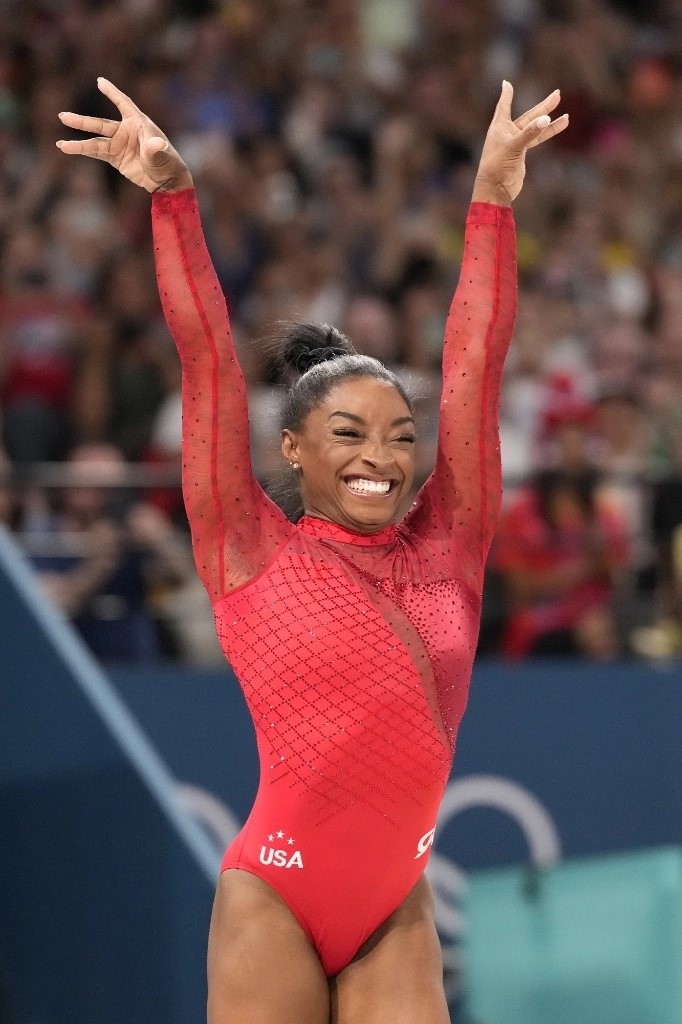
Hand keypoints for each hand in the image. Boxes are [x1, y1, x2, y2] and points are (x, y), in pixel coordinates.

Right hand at [56, 78, 192, 193]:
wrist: (166, 180)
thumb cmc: (167, 162)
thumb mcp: (161, 154)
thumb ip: (155, 148)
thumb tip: (156, 144)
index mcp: (138, 123)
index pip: (123, 103)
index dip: (112, 93)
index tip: (100, 81)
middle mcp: (125, 131)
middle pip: (100, 124)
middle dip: (82, 121)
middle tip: (62, 116)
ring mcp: (119, 144)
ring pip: (95, 141)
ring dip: (78, 142)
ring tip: (60, 144)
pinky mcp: (115, 157)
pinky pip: (96, 153)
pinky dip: (82, 151)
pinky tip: (67, 149)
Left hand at [472, 82, 568, 204]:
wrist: (496, 189)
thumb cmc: (498, 166)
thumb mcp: (514, 147)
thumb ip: (530, 133)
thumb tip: (546, 119)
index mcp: (499, 127)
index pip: (504, 106)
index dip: (507, 94)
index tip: (507, 83)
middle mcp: (507, 132)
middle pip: (528, 115)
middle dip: (543, 106)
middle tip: (557, 94)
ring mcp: (515, 143)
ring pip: (535, 128)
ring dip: (550, 121)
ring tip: (567, 115)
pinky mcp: (521, 153)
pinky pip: (537, 140)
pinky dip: (547, 133)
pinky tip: (560, 126)